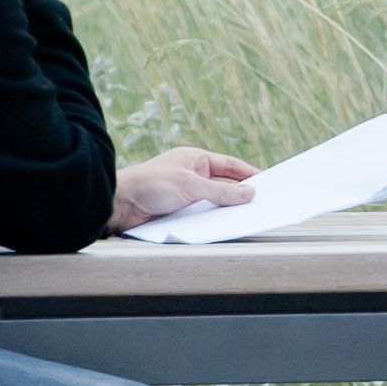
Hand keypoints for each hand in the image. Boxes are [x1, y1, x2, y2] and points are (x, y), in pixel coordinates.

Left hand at [106, 146, 258, 233]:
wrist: (119, 204)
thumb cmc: (150, 184)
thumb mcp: (191, 185)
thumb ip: (221, 192)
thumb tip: (249, 193)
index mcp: (194, 159)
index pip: (229, 165)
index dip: (248, 173)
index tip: (267, 182)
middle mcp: (191, 175)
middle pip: (224, 185)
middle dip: (241, 194)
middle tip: (262, 204)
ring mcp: (185, 194)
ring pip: (214, 202)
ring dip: (227, 209)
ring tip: (248, 217)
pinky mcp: (178, 212)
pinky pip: (202, 215)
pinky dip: (214, 220)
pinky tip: (225, 226)